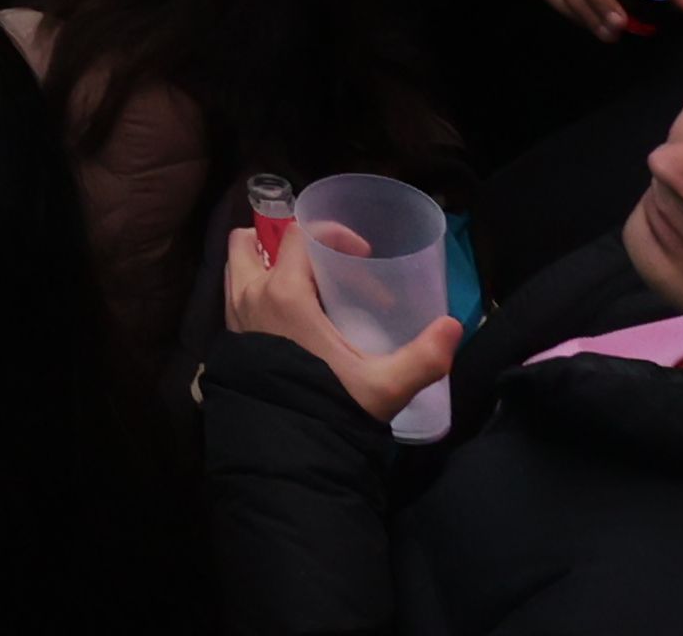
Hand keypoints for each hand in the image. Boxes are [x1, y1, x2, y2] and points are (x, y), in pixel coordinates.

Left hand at [220, 215, 466, 423]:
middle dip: (283, 242)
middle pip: (251, 240)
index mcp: (284, 293)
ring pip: (237, 265)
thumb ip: (423, 357)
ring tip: (303, 286)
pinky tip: (288, 317)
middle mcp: (250, 294)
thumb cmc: (331, 407)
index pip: (298, 234)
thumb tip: (454, 326)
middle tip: (320, 265)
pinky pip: (235, 294)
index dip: (330, 233)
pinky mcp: (228, 336)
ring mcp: (234, 314)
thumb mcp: (384, 386)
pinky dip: (254, 290)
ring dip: (263, 263)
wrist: (285, 449)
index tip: (360, 255)